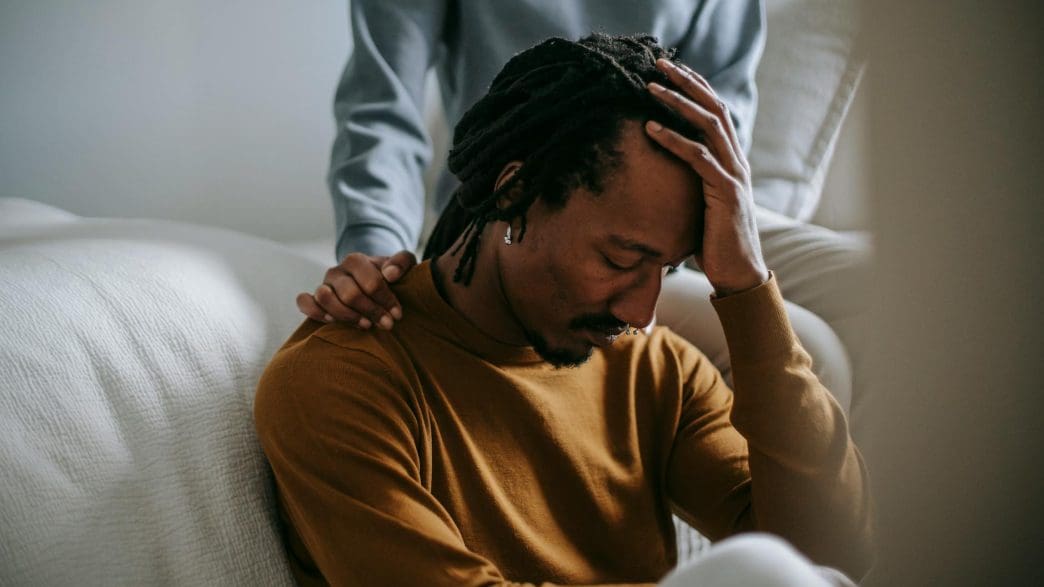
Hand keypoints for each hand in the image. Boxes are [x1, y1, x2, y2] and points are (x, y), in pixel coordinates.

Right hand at [296, 250, 416, 328]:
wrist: (371, 284)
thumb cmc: (389, 277)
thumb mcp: (402, 265)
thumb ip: (402, 262)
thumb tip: (390, 274)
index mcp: (356, 260)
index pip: (370, 281)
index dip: (386, 300)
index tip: (397, 314)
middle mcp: (336, 271)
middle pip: (350, 294)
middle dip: (371, 311)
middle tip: (387, 324)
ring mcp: (323, 285)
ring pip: (325, 298)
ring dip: (347, 315)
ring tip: (366, 325)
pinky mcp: (313, 298)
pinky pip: (304, 302)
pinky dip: (315, 312)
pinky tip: (332, 321)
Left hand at [644, 58, 768, 295]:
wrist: (738, 274)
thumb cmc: (715, 242)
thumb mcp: (701, 204)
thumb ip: (691, 183)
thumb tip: (664, 174)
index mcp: (732, 160)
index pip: (716, 111)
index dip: (695, 87)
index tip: (671, 69)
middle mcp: (736, 160)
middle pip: (713, 108)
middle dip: (686, 83)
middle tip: (658, 64)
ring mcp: (734, 174)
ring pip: (708, 126)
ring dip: (676, 104)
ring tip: (649, 89)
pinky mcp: (725, 192)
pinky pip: (699, 158)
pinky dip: (673, 141)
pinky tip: (650, 130)